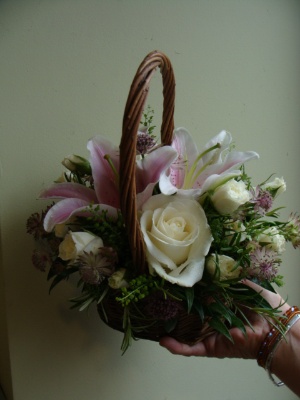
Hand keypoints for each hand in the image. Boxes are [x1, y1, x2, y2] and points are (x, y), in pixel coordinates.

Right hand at [159, 280, 289, 358]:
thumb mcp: (244, 283)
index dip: (186, 292)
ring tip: (153, 321)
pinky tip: (164, 341)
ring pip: (186, 332)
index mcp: (220, 303)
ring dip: (170, 329)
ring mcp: (211, 334)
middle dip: (173, 310)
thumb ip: (227, 276)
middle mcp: (213, 319)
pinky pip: (192, 348)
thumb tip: (208, 270)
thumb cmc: (264, 304)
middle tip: (156, 301)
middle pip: (189, 315)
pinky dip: (177, 347)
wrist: (276, 328)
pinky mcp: (212, 347)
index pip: (199, 298)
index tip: (172, 284)